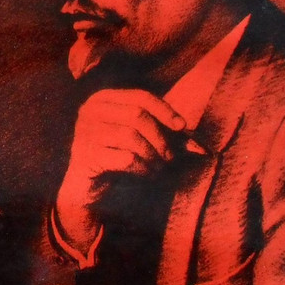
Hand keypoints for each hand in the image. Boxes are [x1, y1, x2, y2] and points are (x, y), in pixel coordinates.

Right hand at [56, 89, 185, 251]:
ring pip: (131, 136)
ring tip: (159, 167)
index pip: (139, 96)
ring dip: (153, 155)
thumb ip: (164, 135)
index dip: (165, 110)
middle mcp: (90, 111)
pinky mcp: (86, 155)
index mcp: (103, 99)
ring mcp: (85, 132)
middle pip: (136, 115)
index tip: (182, 127)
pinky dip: (143, 168)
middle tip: (170, 156)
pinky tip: (147, 174)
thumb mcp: (139, 140)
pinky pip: (125, 158)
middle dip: (160, 137)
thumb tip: (199, 143)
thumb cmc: (115, 158)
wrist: (86, 187)